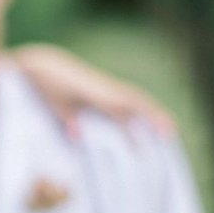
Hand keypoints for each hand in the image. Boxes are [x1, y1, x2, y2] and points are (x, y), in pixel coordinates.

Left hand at [9, 44, 175, 137]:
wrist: (43, 65)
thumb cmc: (45, 85)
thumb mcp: (52, 102)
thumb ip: (65, 118)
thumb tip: (77, 136)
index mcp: (93, 92)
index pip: (118, 110)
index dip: (131, 128)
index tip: (140, 147)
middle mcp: (104, 88)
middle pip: (136, 101)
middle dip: (154, 116)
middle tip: (171, 133)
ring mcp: (106, 87)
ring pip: (135, 98)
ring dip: (152, 111)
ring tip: (167, 129)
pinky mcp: (103, 89)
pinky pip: (127, 98)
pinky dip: (140, 108)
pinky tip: (146, 121)